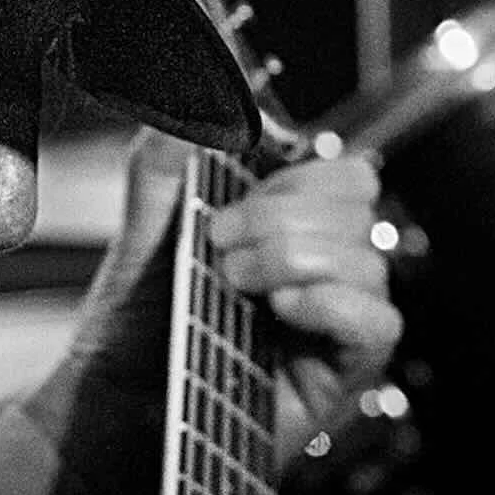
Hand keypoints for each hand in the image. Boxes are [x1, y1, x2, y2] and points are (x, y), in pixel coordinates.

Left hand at [86, 132, 396, 467]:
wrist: (116, 410)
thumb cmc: (135, 331)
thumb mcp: (147, 228)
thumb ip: (168, 157)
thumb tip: (191, 84)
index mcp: (291, 230)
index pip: (340, 174)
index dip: (290, 177)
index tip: (221, 209)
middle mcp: (322, 271)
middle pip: (358, 203)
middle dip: (281, 215)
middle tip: (217, 252)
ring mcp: (336, 322)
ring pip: (367, 257)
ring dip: (292, 258)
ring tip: (233, 287)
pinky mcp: (342, 373)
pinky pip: (377, 322)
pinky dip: (330, 304)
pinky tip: (281, 311)